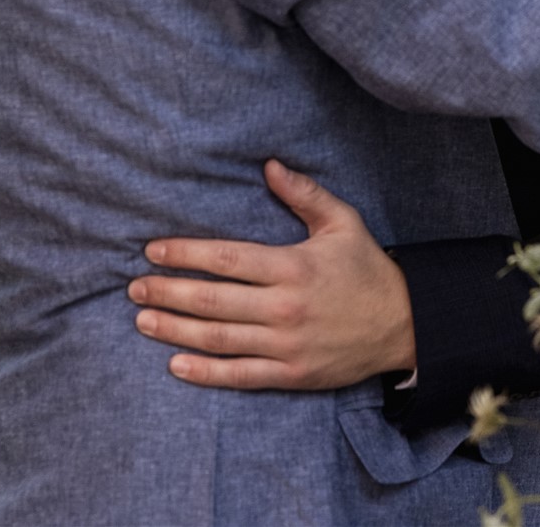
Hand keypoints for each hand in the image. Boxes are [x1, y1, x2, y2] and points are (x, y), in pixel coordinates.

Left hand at [129, 160, 415, 389]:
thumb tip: (269, 164)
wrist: (404, 324)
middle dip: (167, 291)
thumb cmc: (368, 269)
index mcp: (293, 266)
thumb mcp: (343, 222)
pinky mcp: (291, 373)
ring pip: (217, 338)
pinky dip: (204, 372)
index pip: (226, 259)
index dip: (185, 254)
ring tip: (143, 319)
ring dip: (174, 330)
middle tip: (135, 287)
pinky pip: (239, 374)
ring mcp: (286, 344)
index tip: (153, 250)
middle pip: (211, 300)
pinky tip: (175, 365)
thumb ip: (304, 194)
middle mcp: (285, 307)